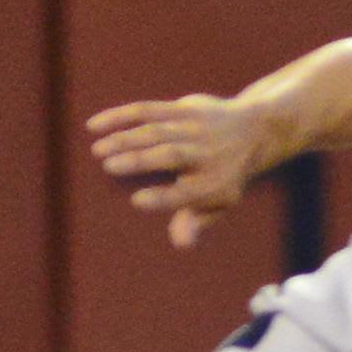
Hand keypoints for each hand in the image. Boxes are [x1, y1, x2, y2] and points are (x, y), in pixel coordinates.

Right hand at [86, 93, 275, 248]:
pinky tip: (94, 126)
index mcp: (216, 183)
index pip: (188, 193)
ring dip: (124, 138)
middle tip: (108, 167)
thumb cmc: (227, 175)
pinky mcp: (186, 108)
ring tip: (97, 150)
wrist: (256, 130)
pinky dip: (119, 115)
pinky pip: (148, 109)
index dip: (162, 198)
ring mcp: (197, 128)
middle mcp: (208, 154)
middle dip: (139, 160)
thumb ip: (197, 221)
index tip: (137, 200)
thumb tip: (180, 243)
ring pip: (156, 130)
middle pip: (171, 156)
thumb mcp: (221, 202)